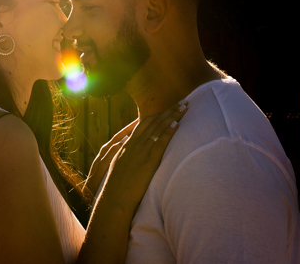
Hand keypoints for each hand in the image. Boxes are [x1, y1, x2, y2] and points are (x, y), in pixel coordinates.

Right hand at [96, 101, 187, 215]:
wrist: (115, 198)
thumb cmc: (117, 185)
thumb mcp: (118, 164)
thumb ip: (125, 152)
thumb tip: (128, 142)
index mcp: (127, 144)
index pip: (144, 123)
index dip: (158, 114)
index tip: (168, 108)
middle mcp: (134, 144)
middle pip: (154, 122)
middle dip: (169, 111)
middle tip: (182, 102)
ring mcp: (141, 151)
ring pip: (158, 129)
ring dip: (173, 116)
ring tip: (184, 108)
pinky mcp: (148, 161)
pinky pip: (160, 143)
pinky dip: (168, 132)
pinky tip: (177, 124)